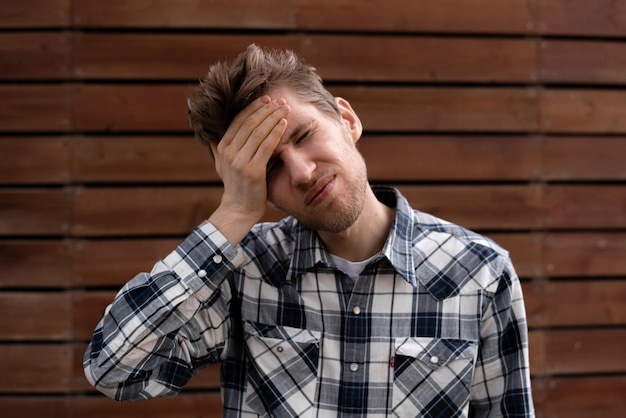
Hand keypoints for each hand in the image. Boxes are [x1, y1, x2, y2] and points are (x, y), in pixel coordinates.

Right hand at [208, 95, 289, 244]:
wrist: (238, 209)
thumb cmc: (235, 186)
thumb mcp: (221, 165)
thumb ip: (218, 148)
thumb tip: (212, 134)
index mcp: (222, 147)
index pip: (238, 121)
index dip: (253, 107)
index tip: (266, 99)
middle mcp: (229, 152)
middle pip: (249, 123)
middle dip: (266, 109)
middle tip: (279, 100)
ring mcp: (240, 161)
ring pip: (258, 132)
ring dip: (273, 117)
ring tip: (284, 108)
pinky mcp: (253, 171)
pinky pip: (266, 146)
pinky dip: (275, 133)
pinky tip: (284, 123)